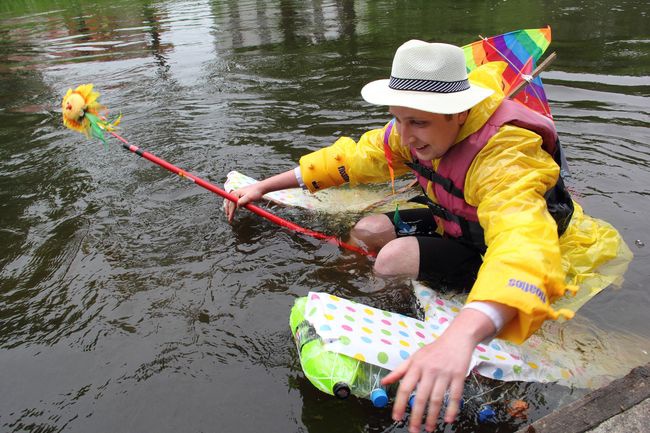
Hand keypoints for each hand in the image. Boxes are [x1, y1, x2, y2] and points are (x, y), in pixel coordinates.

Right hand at [223, 184, 264, 222]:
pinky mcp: (239, 196)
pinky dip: (232, 207)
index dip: (230, 211)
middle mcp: (234, 193)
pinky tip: (232, 211)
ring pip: (230, 203)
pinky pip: (233, 202)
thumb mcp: (250, 197)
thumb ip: (243, 201)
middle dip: (228, 211)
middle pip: (229, 204)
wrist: (260, 188)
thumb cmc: (255, 192)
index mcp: (236, 193)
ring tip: (230, 216)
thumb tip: (237, 207)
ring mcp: (236, 195)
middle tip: (230, 219)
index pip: (231, 204)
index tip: (230, 217)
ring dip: (229, 210)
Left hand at [381, 308, 495, 431]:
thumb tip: (384, 382)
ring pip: (437, 399)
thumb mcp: (414, 357)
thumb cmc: (434, 350)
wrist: (456, 339)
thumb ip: (399, 371)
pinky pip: (455, 396)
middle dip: (416, 415)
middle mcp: (429, 370)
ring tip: (429, 428)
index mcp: (416, 366)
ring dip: (433, 416)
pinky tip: (448, 419)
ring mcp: (444, 373)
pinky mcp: (458, 376)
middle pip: (421, 396)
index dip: (399, 403)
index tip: (396, 417)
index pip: (405, 387)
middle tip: (413, 429)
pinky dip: (452, 409)